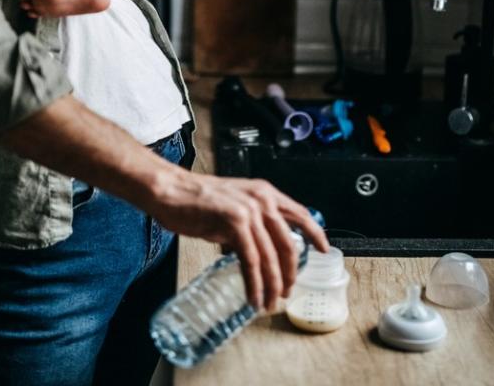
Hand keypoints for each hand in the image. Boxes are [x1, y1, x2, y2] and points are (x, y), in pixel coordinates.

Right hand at [143, 170, 328, 311]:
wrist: (169, 190)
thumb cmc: (196, 200)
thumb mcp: (234, 206)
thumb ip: (252, 223)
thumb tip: (262, 249)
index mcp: (265, 192)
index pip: (300, 214)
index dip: (315, 234)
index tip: (324, 251)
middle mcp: (262, 198)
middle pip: (288, 244)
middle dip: (289, 274)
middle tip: (285, 292)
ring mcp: (249, 209)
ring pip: (270, 256)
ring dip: (272, 285)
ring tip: (269, 302)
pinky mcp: (234, 221)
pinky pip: (250, 261)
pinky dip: (254, 283)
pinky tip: (253, 296)